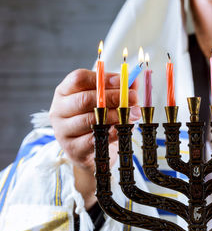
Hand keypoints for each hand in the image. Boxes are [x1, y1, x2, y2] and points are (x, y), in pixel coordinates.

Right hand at [49, 69, 140, 207]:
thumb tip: (134, 80)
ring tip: (133, 114)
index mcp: (65, 92)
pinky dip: (111, 133)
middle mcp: (59, 110)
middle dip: (113, 97)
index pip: (78, 79)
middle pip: (85, 99)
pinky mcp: (72, 149)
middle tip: (134, 98)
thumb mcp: (105, 101)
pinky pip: (93, 139)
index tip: (122, 80)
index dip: (102, 78)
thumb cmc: (97, 120)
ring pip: (90, 120)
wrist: (89, 152)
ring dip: (116, 116)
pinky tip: (123, 129)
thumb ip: (119, 89)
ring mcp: (62, 130)